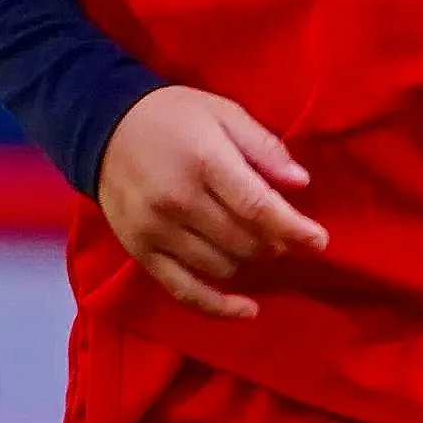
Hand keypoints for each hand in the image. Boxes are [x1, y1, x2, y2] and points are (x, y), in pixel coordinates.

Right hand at [97, 86, 328, 319]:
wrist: (103, 127)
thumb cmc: (173, 116)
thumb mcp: (223, 113)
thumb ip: (264, 147)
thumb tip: (301, 183)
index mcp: (204, 162)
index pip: (257, 206)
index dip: (293, 228)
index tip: (319, 242)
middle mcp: (178, 201)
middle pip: (244, 241)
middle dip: (274, 242)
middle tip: (281, 231)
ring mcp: (157, 230)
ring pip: (222, 266)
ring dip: (248, 261)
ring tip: (252, 241)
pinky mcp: (142, 252)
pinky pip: (185, 291)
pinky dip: (219, 306)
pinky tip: (247, 310)